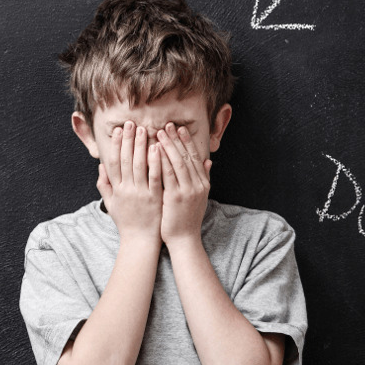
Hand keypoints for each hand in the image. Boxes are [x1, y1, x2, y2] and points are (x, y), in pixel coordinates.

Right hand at [97, 121, 162, 241]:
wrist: (140, 241)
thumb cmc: (126, 222)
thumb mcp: (111, 204)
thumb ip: (104, 184)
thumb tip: (101, 166)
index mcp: (116, 189)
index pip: (113, 162)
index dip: (115, 145)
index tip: (118, 130)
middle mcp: (126, 189)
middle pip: (125, 159)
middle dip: (128, 140)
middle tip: (131, 123)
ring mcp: (141, 193)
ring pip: (139, 165)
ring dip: (140, 146)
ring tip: (144, 129)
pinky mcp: (154, 198)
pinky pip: (155, 177)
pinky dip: (155, 162)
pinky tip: (157, 148)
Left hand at [156, 122, 211, 245]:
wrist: (184, 239)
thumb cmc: (187, 218)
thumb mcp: (199, 197)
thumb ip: (203, 178)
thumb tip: (208, 162)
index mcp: (203, 183)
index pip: (195, 157)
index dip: (187, 142)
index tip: (179, 129)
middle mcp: (198, 185)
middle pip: (187, 156)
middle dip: (176, 139)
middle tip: (167, 125)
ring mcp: (188, 191)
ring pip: (178, 163)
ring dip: (169, 146)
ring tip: (160, 132)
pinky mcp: (176, 197)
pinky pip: (169, 175)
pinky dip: (163, 161)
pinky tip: (155, 150)